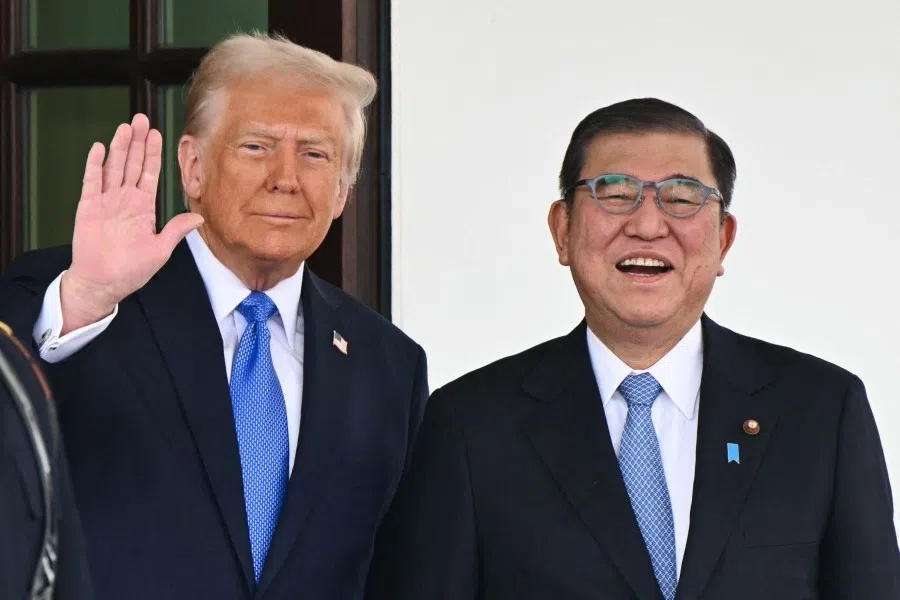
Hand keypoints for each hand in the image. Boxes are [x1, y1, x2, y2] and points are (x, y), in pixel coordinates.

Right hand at [60, 114, 203, 333]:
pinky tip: (100, 148)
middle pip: (132, 164)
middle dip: (138, 141)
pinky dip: (95, 165)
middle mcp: (125, 200)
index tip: (158, 134)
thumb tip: (199, 217)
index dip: (153, 154)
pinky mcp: (88, 207)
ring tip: (126, 127)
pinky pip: (92, 182)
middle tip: (141, 118)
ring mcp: (106, 202)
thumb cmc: (132, 270)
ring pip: (114, 167)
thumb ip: (176, 230)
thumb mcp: (160, 250)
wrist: (103, 283)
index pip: (150, 174)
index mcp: (143, 208)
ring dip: (119, 147)